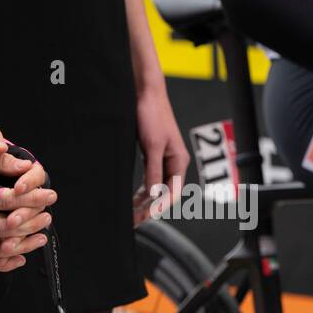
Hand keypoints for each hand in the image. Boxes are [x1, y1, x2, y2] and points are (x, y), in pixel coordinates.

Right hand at [0, 130, 54, 271]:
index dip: (30, 198)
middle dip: (29, 222)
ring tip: (41, 237)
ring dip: (21, 246)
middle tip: (48, 217)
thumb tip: (25, 166)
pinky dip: (1, 263)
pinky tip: (19, 257)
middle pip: (2, 227)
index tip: (49, 195)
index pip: (3, 199)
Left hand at [131, 84, 189, 225]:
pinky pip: (149, 177)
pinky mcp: (152, 153)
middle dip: (150, 207)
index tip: (146, 217)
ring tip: (132, 213)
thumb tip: (153, 193)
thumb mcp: (152, 145)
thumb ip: (153, 170)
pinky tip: (133, 197)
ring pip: (156, 186)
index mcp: (179, 161)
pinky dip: (142, 189)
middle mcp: (173, 162)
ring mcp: (163, 158)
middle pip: (164, 192)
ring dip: (145, 200)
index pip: (173, 192)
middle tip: (135, 220)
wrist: (145, 93)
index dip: (160, 207)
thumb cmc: (153, 114)